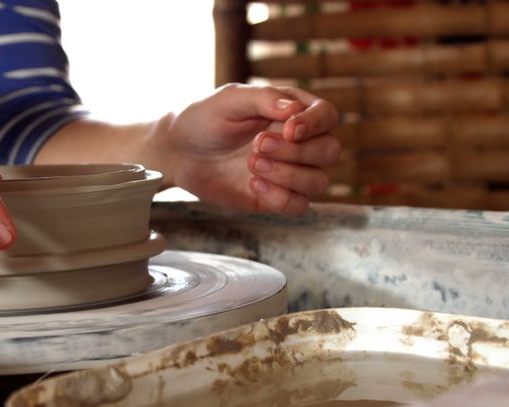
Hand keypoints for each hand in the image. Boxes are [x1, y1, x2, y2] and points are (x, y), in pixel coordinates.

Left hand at [163, 83, 339, 215]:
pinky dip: (281, 198)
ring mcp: (289, 172)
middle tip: (257, 145)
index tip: (289, 129)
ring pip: (318, 181)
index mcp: (293, 112)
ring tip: (251, 165)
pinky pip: (299, 206)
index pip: (327, 116)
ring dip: (288, 175)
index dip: (315, 124)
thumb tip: (295, 109)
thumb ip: (263, 98)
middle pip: (329, 151)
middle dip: (296, 151)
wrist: (179, 151)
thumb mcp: (230, 99)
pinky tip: (253, 185)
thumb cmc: (205, 119)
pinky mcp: (275, 198)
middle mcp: (298, 143)